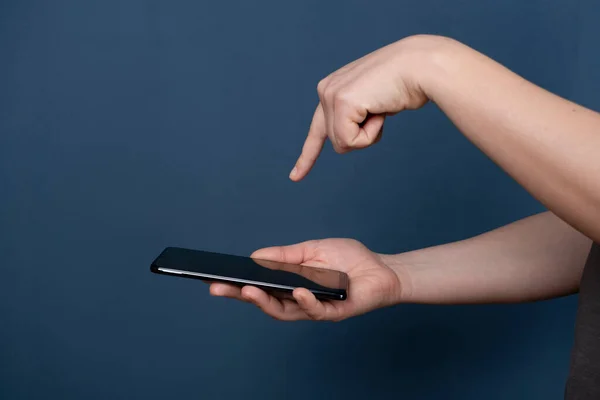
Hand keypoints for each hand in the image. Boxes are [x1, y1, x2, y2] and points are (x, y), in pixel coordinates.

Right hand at [208, 239, 406, 320]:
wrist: (380, 268)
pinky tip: (297, 291)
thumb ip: (286, 255)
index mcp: (291, 283)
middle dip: (240, 295)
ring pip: (284, 311)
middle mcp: (298, 299)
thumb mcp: (312, 249)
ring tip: (247, 290)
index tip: (214, 278)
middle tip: (218, 288)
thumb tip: (255, 256)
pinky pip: (315, 310)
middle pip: (264, 301)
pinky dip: (305, 301)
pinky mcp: (334, 312)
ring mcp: (315, 308)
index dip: (237, 284)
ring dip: (265, 301)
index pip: (260, 286)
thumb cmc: (347, 259)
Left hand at [289, 34, 450, 180]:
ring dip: (369, 133)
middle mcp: (326, 89)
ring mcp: (331, 94)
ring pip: (342, 143)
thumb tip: (347, 138)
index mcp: (332, 88)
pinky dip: (371, 133)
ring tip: (382, 107)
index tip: (295, 177)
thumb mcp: (373, 103)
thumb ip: (356, 117)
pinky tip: (380, 110)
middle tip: (380, 111)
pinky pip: (351, 140)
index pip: (317, 129)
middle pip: (336, 141)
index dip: (308, 155)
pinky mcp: (341, 102)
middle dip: (362, 136)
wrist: (420, 66)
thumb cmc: (405, 84)